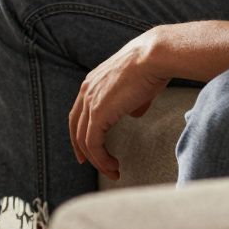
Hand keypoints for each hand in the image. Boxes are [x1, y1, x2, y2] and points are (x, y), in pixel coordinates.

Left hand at [68, 30, 170, 180]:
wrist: (153, 57)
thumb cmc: (151, 67)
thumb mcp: (136, 85)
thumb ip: (131, 100)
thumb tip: (134, 112)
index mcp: (91, 83)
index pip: (78, 112)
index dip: (80, 131)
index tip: (87, 147)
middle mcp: (86, 91)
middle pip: (75, 127)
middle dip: (81, 148)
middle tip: (89, 163)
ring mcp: (90, 102)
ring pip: (84, 139)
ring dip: (97, 159)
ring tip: (112, 171)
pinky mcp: (98, 113)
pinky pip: (94, 143)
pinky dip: (101, 158)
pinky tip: (113, 166)